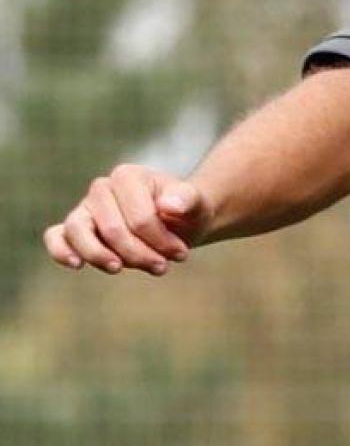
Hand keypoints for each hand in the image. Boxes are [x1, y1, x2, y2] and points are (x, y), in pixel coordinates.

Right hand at [42, 164, 208, 275]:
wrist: (178, 222)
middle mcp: (101, 189)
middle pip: (112, 230)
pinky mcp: (74, 228)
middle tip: (163, 268)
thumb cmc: (185, 212)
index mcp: (128, 176)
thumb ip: (187, 199)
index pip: (140, 217)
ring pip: (78, 232)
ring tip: (121, 269)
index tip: (181, 254)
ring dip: (101, 257)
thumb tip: (168, 207)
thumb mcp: (196, 204)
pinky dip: (61, 250)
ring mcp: (85, 208)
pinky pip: (56, 236)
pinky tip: (77, 264)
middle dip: (139, 254)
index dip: (160, 241)